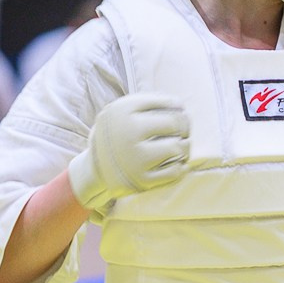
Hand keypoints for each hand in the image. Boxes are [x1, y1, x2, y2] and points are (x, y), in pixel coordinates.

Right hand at [67, 92, 191, 214]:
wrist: (97, 165)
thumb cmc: (120, 131)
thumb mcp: (124, 109)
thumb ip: (150, 101)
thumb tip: (180, 105)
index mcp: (123, 111)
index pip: (169, 104)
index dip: (179, 107)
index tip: (179, 111)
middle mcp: (128, 133)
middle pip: (175, 124)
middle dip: (184, 125)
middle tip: (183, 128)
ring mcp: (135, 159)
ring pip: (177, 148)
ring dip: (185, 145)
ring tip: (181, 143)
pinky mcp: (142, 180)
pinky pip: (175, 171)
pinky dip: (181, 165)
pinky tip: (177, 160)